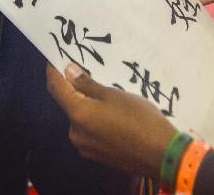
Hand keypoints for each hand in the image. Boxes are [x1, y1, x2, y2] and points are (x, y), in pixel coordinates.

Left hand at [47, 63, 176, 177]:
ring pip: (81, 119)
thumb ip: (88, 84)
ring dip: (88, 106)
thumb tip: (69, 71)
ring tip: (109, 96)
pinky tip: (114, 116)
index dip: (53, 72)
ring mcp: (85, 147)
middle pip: (69, 105)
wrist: (160, 154)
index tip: (56, 58)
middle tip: (91, 74)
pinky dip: (96, 120)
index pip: (56, 88)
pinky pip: (90, 131)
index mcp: (78, 115)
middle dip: (76, 89)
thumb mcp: (115, 95)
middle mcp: (75, 133)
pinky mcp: (97, 155)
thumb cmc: (138, 118)